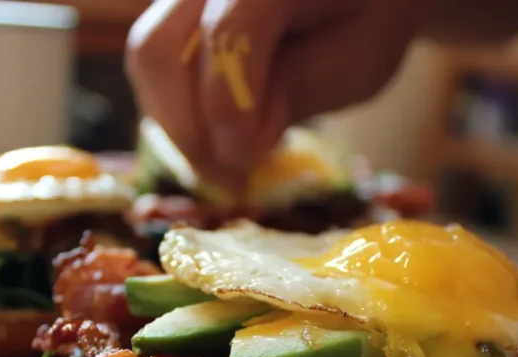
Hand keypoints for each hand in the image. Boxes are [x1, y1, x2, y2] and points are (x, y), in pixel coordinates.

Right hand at [126, 0, 422, 184]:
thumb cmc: (370, 17)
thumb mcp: (357, 62)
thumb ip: (298, 91)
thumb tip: (237, 146)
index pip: (229, 32)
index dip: (228, 106)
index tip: (243, 163)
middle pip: (161, 47)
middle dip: (187, 128)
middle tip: (228, 178)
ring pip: (147, 56)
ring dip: (177, 125)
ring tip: (223, 166)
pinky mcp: (175, 10)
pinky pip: (155, 61)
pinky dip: (179, 109)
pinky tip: (218, 140)